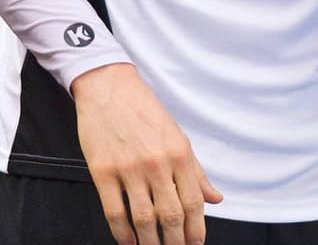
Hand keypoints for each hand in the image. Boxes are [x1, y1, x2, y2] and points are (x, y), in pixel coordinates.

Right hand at [73, 63, 222, 244]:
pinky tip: (127, 241)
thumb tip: (215, 198)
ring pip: (143, 218)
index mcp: (180, 154)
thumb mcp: (178, 137)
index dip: (196, 228)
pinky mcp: (103, 172)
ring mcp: (129, 169)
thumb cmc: (144, 111)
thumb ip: (196, 171)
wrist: (110, 88)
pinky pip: (114, 211)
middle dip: (175, 240)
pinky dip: (122, 232)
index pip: (193, 201)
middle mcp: (157, 163)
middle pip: (170, 214)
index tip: (195, 243)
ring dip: (150, 242)